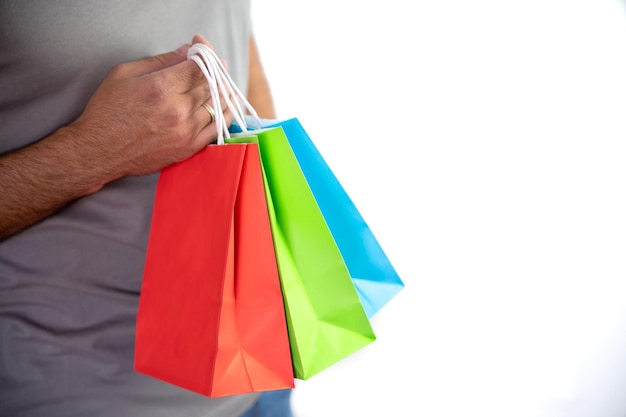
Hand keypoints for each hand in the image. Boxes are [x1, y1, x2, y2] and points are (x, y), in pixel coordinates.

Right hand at [68, 36, 232, 180]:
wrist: (99, 151)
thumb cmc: (107, 111)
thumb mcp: (124, 74)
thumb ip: (160, 61)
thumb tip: (186, 51)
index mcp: (161, 88)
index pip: (199, 65)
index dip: (204, 52)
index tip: (200, 47)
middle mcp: (178, 110)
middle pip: (210, 83)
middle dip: (214, 69)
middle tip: (215, 63)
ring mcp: (186, 131)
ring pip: (218, 105)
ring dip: (222, 90)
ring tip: (220, 81)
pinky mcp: (188, 148)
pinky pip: (218, 129)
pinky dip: (226, 114)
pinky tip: (228, 104)